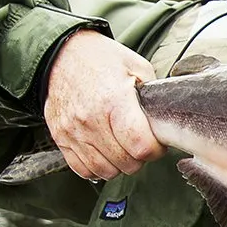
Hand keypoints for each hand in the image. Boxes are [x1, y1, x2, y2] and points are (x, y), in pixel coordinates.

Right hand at [43, 30, 166, 182]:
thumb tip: (165, 119)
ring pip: (105, 171)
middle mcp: (91, 120)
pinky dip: (97, 168)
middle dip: (140, 158)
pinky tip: (105, 153)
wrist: (62, 55)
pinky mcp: (61, 138)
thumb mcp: (136, 67)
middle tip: (141, 143)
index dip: (156, 150)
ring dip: (120, 165)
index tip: (157, 143)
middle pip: (126, 163)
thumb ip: (152, 96)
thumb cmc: (101, 59)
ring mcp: (73, 132)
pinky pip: (82, 169)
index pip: (140, 146)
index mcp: (114, 101)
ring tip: (123, 149)